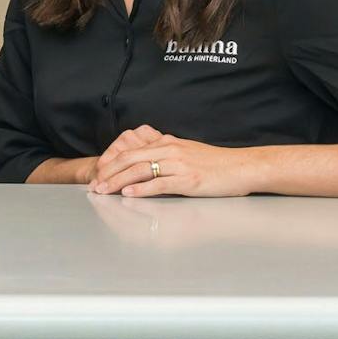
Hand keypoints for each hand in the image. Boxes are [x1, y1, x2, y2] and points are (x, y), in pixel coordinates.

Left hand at [90, 127, 257, 197]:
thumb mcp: (188, 153)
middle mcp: (170, 150)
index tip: (99, 173)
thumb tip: (151, 161)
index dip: (112, 162)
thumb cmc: (217, 164)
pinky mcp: (188, 180)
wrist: (243, 167)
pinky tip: (129, 195)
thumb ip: (168, 155)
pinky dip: (141, 189)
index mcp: (168, 143)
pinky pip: (159, 183)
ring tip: (104, 191)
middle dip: (109, 173)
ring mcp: (179, 165)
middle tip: (95, 185)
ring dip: (118, 182)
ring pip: (140, 171)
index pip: (132, 150)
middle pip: (131, 159)